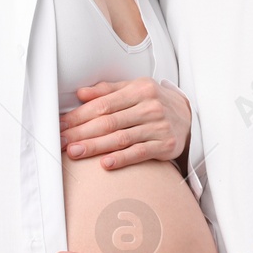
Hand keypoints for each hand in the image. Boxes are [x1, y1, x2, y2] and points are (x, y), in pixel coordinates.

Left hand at [59, 77, 190, 169]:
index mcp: (139, 90)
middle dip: (82, 132)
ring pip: (121, 138)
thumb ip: (109, 91)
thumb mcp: (135, 89)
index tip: (62, 124)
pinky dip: (122, 159)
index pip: (103, 104)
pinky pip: (140, 152)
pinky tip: (105, 163)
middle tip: (62, 141)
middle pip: (109, 122)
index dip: (79, 115)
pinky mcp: (166, 145)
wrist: (190, 116)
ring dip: (95, 146)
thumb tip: (81, 94)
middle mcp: (149, 107)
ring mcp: (158, 126)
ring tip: (75, 152)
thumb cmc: (156, 102)